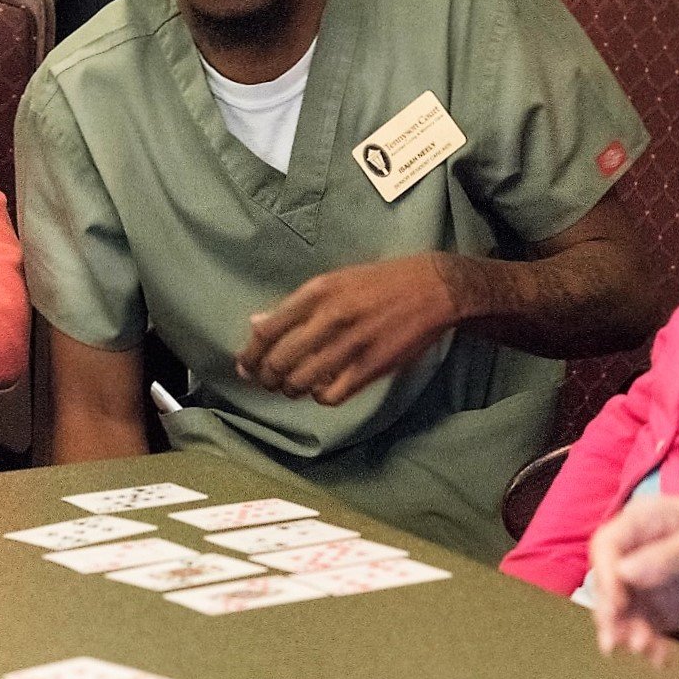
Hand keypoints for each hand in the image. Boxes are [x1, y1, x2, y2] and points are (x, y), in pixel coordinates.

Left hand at [235, 253, 459, 404]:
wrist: (434, 288)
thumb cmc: (380, 282)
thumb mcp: (335, 281)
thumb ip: (296, 305)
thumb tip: (257, 323)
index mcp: (316, 292)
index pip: (267, 331)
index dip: (250, 354)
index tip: (245, 365)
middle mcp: (329, 318)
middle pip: (278, 362)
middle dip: (265, 378)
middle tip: (266, 382)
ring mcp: (350, 345)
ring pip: (300, 382)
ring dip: (289, 390)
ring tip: (290, 387)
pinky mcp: (370, 368)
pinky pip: (330, 395)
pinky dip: (319, 397)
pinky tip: (321, 389)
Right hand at [588, 493, 678, 664]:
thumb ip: (673, 553)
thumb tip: (624, 572)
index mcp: (648, 520)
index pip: (608, 544)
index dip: (605, 574)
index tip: (615, 605)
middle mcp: (642, 551)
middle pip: (609, 581)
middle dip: (610, 612)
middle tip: (620, 640)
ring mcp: (654, 582)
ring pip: (623, 609)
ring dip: (627, 632)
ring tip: (647, 649)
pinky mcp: (668, 610)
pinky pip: (646, 627)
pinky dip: (647, 643)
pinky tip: (660, 657)